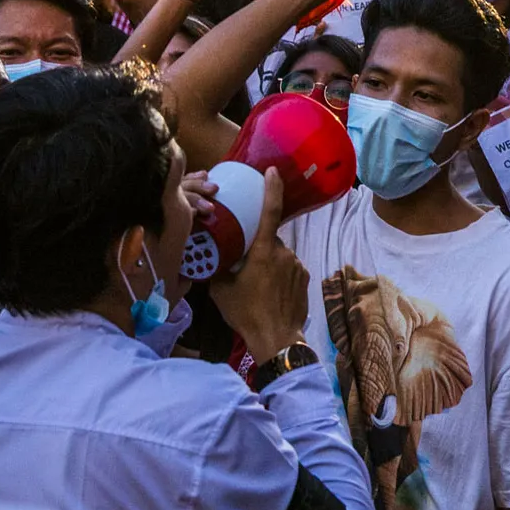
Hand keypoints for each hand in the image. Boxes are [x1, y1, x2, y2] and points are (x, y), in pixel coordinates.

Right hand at [206, 170, 311, 364]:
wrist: (277, 338)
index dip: (272, 189)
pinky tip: (270, 293)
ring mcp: (297, 264)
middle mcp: (283, 252)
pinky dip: (279, 274)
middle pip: (268, 240)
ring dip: (268, 263)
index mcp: (263, 251)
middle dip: (256, 248)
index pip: (269, 212)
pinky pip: (289, 267)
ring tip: (257, 287)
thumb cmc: (246, 313)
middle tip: (243, 268)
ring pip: (278, 255)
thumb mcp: (221, 291)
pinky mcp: (305, 276)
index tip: (272, 171)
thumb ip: (216, 269)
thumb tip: (205, 258)